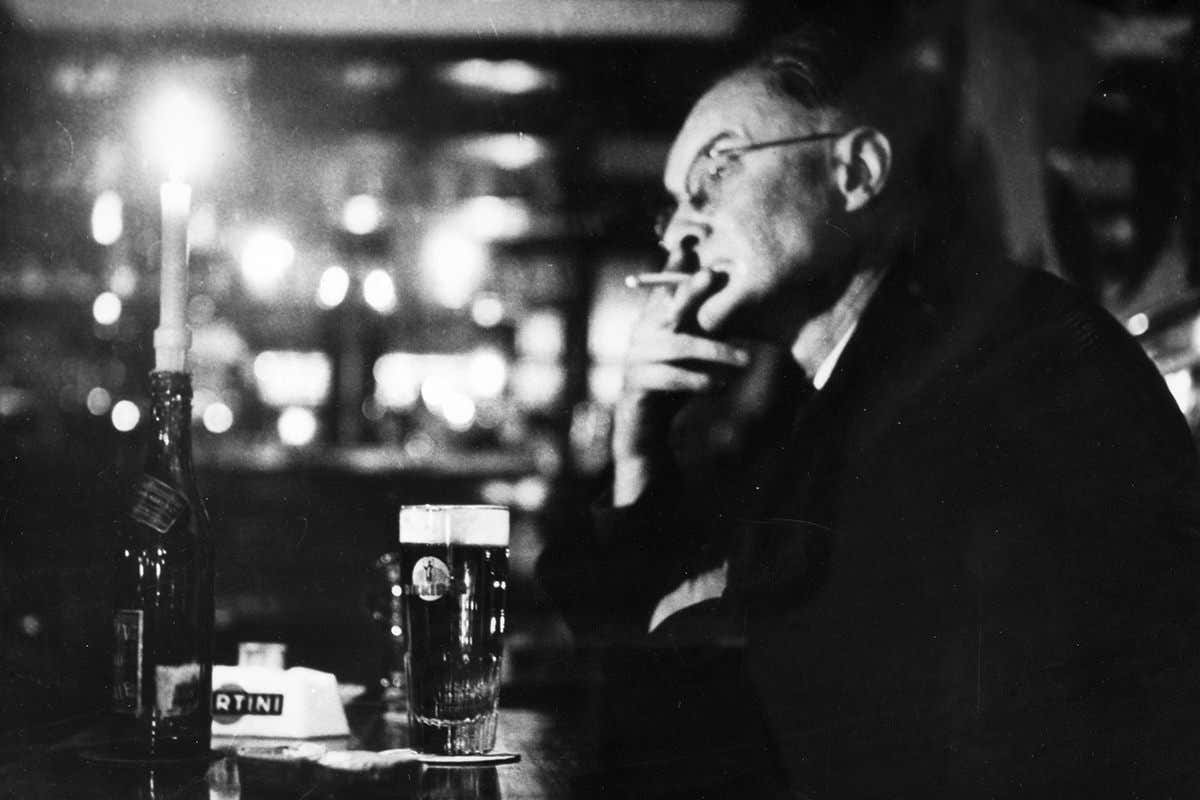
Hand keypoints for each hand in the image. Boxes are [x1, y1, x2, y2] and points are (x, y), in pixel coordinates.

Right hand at [612, 269, 750, 504]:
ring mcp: (636, 359)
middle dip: (690, 289)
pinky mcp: (636, 385)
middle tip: (713, 275)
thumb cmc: (674, 384)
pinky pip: (669, 378)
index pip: (664, 286)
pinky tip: (720, 386)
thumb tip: (739, 299)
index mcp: (655, 320)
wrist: (646, 428)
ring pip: (676, 346)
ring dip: (714, 351)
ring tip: (745, 361)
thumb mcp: (693, 352)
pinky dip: (697, 381)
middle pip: (667, 306)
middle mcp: (642, 334)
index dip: (674, 264)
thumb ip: (706, 327)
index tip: (691, 241)